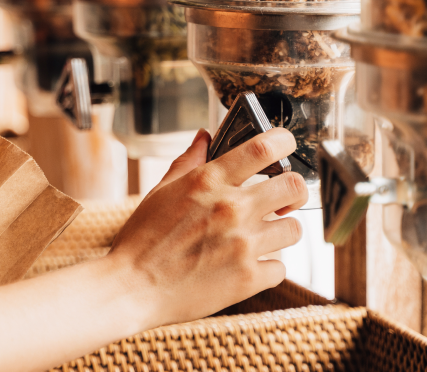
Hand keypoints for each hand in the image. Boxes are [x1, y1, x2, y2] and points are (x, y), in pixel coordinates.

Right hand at [106, 127, 307, 327]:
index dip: (285, 142)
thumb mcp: (161, 192)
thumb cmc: (142, 240)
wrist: (131, 289)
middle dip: (294, 191)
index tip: (286, 146)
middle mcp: (232, 209)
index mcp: (209, 182)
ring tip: (261, 237)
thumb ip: (189, 162)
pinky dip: (267, 268)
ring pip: (294, 229)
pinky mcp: (248, 279)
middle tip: (283, 200)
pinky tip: (246, 267)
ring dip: (281, 231)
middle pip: (294, 187)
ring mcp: (243, 245)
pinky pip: (280, 267)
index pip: (265, 147)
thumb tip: (205, 136)